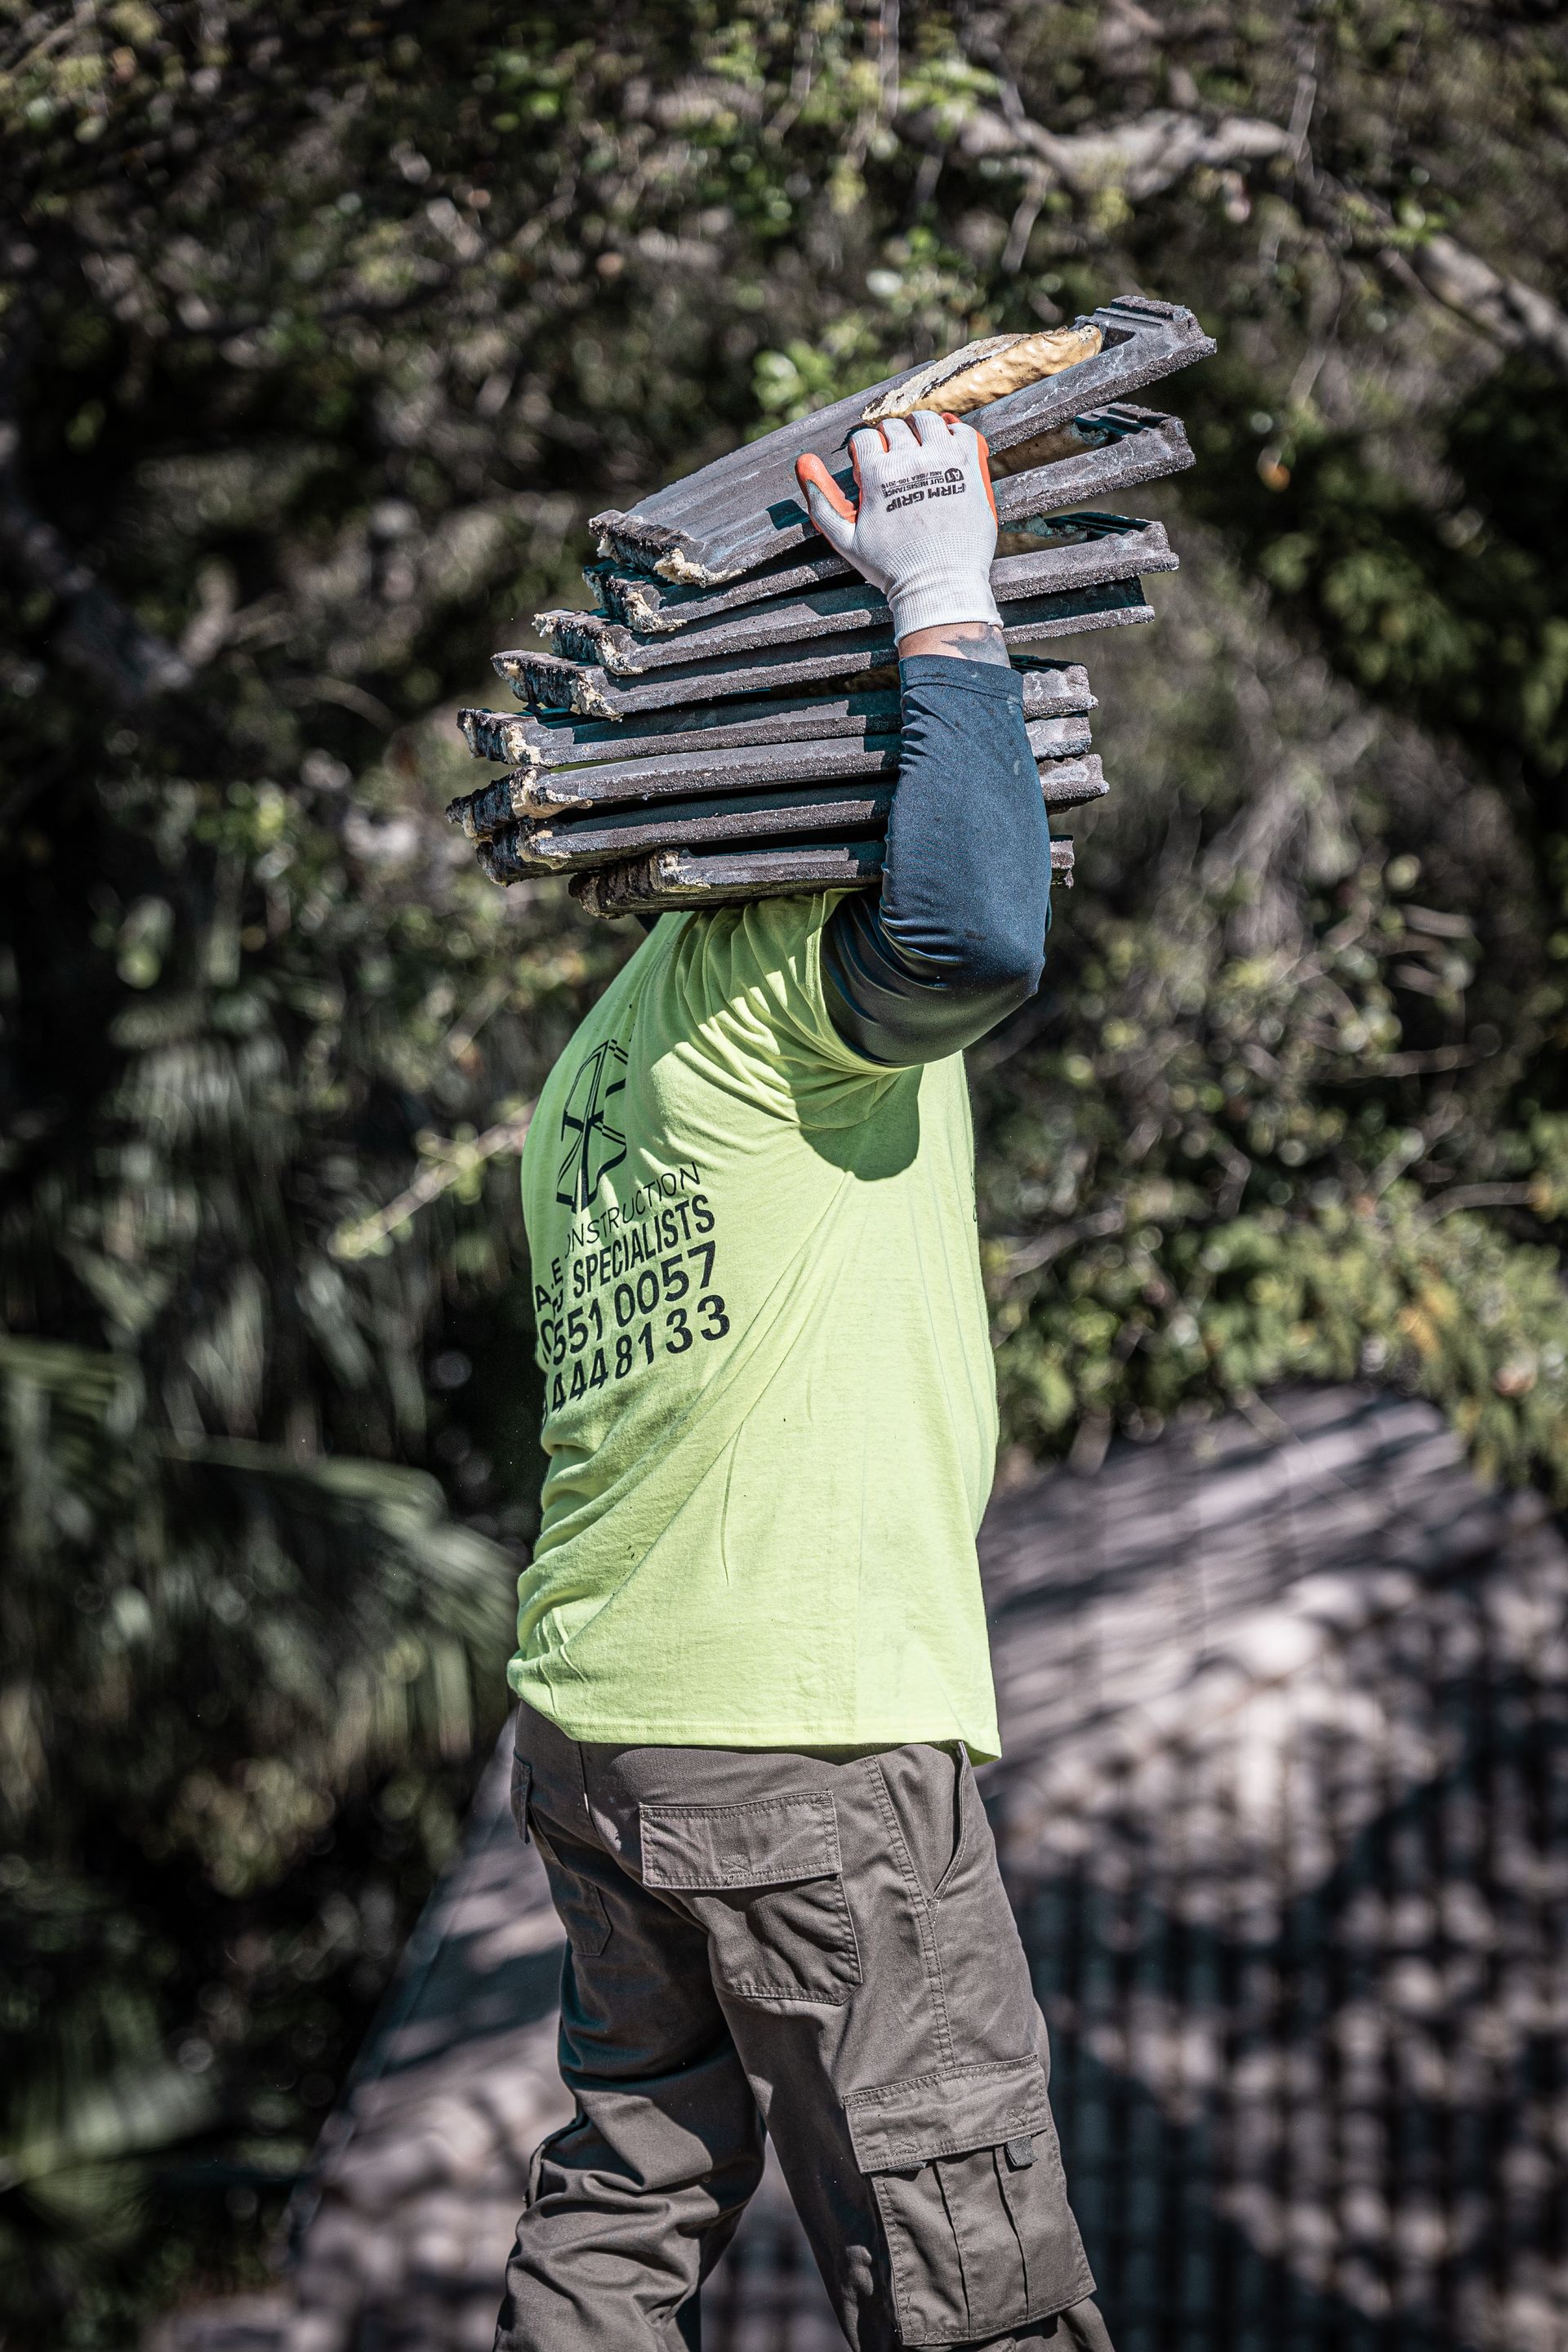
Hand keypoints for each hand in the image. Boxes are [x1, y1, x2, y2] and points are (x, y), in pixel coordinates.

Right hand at [794, 410, 1000, 647]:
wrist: (938, 586)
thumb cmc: (890, 568)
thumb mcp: (845, 540)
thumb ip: (821, 502)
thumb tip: (803, 464)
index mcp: (877, 474)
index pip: (865, 437)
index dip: (865, 451)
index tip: (871, 467)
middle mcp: (910, 460)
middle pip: (895, 427)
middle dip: (890, 440)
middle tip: (895, 462)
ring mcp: (942, 460)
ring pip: (927, 421)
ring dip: (919, 428)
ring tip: (919, 449)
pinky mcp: (969, 466)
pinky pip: (961, 431)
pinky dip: (952, 434)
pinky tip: (946, 450)